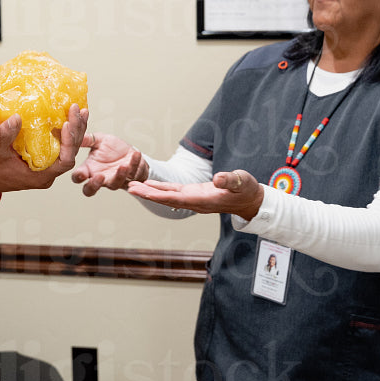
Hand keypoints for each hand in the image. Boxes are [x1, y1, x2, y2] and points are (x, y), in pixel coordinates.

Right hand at [0, 104, 88, 197]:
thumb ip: (5, 134)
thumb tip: (17, 116)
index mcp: (40, 176)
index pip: (65, 160)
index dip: (69, 142)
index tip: (67, 124)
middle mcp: (46, 172)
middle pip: (70, 151)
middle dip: (76, 130)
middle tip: (77, 109)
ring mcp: (45, 166)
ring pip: (66, 148)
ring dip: (73, 129)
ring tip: (78, 110)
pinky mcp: (40, 159)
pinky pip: (57, 145)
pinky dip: (63, 131)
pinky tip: (65, 116)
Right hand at [70, 132, 148, 196]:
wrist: (129, 151)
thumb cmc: (112, 148)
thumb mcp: (100, 140)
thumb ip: (89, 139)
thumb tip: (77, 136)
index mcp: (89, 169)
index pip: (78, 177)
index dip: (78, 177)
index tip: (82, 174)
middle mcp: (100, 178)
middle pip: (90, 190)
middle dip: (94, 185)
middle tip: (100, 176)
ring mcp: (114, 181)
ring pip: (114, 184)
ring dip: (119, 176)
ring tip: (123, 165)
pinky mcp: (130, 179)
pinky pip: (133, 175)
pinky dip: (135, 164)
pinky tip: (136, 154)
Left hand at [127, 169, 264, 220]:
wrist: (250, 200)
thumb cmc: (247, 190)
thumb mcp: (241, 182)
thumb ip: (228, 181)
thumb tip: (217, 179)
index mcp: (203, 199)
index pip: (175, 198)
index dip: (157, 194)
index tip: (142, 191)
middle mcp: (194, 202)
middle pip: (166, 198)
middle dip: (147, 193)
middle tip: (129, 187)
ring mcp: (193, 199)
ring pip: (167, 195)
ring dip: (150, 191)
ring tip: (133, 185)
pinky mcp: (194, 194)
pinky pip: (173, 192)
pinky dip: (160, 188)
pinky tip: (149, 184)